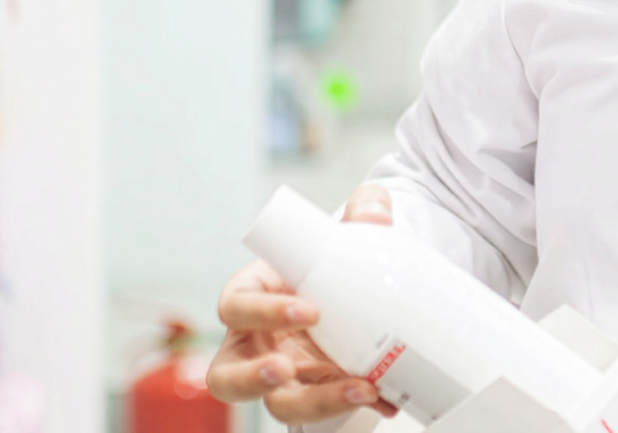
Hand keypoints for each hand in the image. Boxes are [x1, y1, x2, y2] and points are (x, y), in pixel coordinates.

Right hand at [207, 185, 396, 424]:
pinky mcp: (312, 397)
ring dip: (316, 404)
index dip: (263, 311)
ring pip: (277, 406)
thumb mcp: (336, 241)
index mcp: (250, 298)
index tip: (308, 310)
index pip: (237, 306)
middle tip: (287, 368)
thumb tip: (375, 206)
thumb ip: (359, 216)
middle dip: (254, 376)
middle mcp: (254, 346)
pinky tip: (388, 398)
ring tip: (360, 392)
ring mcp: (282, 378)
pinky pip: (325, 413)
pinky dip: (358, 406)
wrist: (346, 297)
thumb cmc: (323, 268)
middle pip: (229, 375)